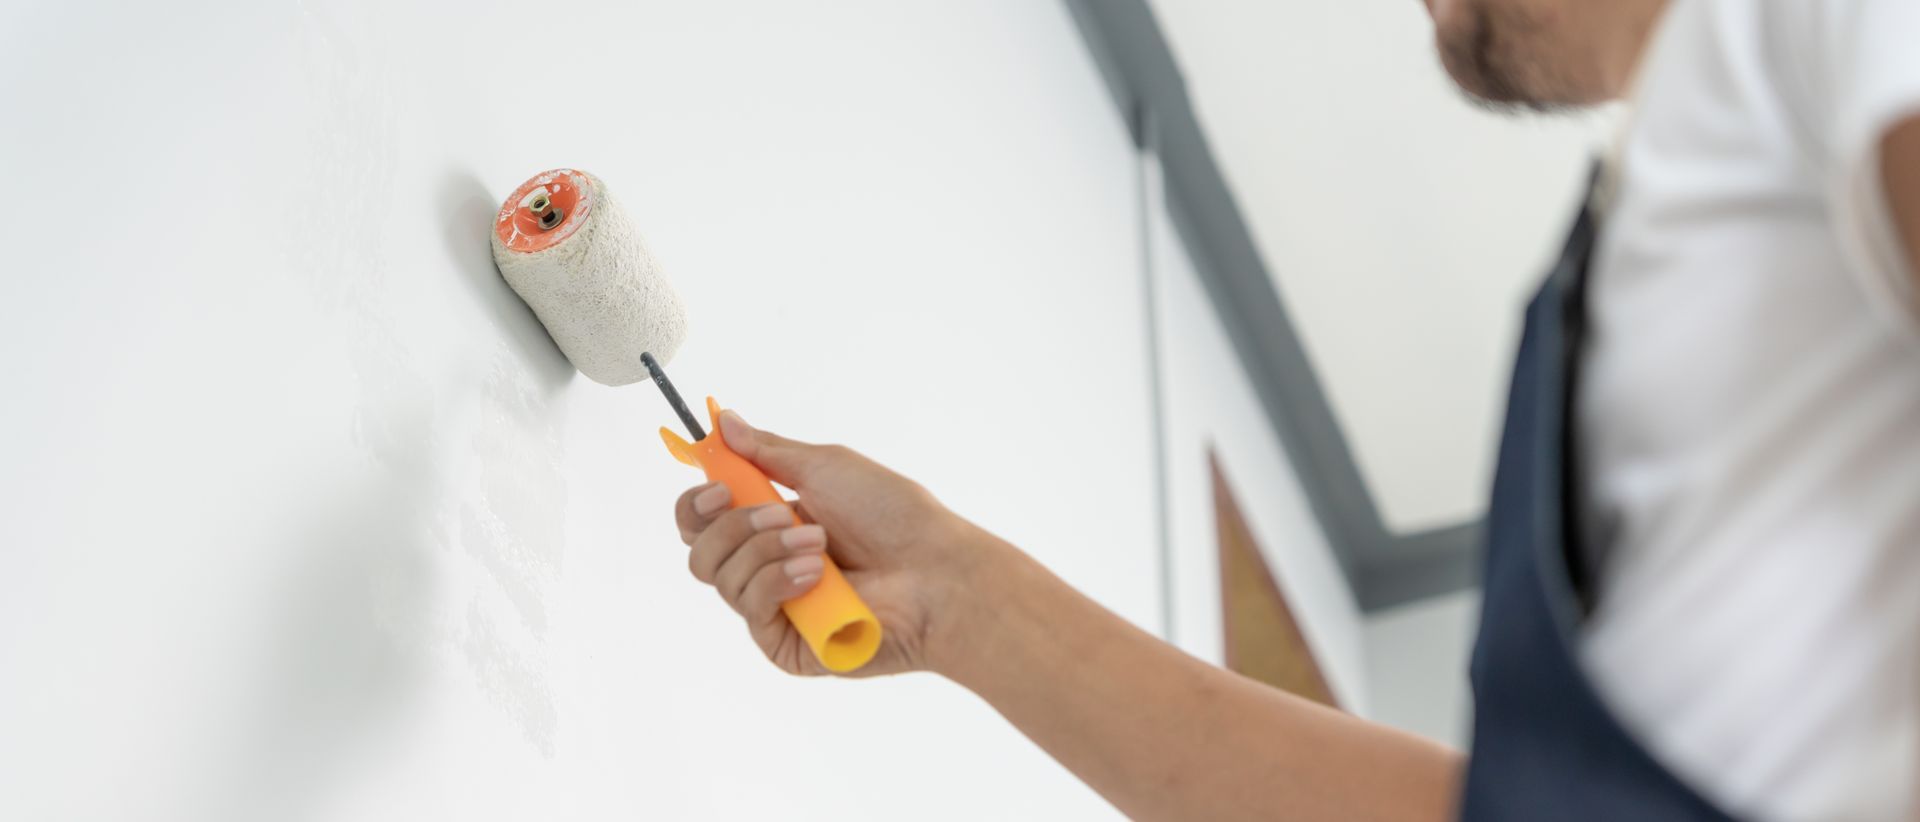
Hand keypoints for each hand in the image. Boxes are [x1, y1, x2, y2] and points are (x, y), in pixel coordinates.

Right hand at [673, 410, 1004, 676]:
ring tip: (820, 544)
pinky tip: (815, 575)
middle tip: (777, 512)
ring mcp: (775, 609)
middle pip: (700, 553)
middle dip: (731, 525)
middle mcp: (767, 568)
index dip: (697, 503)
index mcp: (773, 525)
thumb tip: (725, 423)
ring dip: (766, 549)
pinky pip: (749, 608)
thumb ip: (768, 451)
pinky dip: (776, 581)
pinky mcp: (784, 645)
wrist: (936, 571)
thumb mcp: (827, 467)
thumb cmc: (895, 516)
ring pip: (720, 577)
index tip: (718, 488)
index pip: (704, 521)